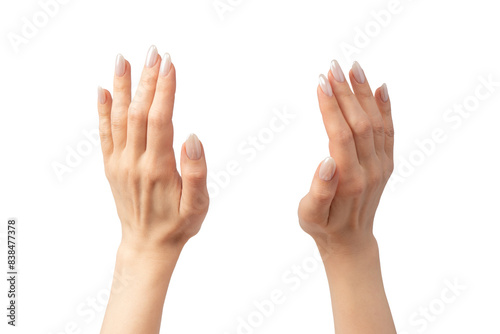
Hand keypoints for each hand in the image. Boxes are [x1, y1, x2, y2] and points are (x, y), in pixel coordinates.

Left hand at [97, 45, 208, 255]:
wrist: (147, 245)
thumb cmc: (178, 225)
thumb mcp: (198, 205)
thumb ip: (196, 172)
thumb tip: (193, 138)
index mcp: (158, 168)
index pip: (160, 119)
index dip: (164, 90)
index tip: (169, 64)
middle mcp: (135, 161)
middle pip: (139, 112)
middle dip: (146, 79)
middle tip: (153, 52)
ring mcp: (120, 163)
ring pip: (119, 118)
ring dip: (122, 87)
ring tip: (124, 60)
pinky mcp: (112, 166)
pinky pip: (104, 134)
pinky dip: (103, 110)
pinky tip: (104, 90)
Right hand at [298, 60, 393, 254]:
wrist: (351, 241)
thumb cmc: (323, 227)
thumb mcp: (310, 214)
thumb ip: (320, 190)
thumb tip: (327, 161)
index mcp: (350, 180)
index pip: (341, 135)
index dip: (331, 108)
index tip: (321, 82)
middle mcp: (370, 169)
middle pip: (360, 122)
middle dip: (345, 92)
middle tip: (332, 66)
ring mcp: (381, 164)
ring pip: (375, 122)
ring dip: (365, 93)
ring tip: (354, 68)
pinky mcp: (385, 162)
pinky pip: (388, 131)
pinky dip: (385, 108)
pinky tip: (380, 88)